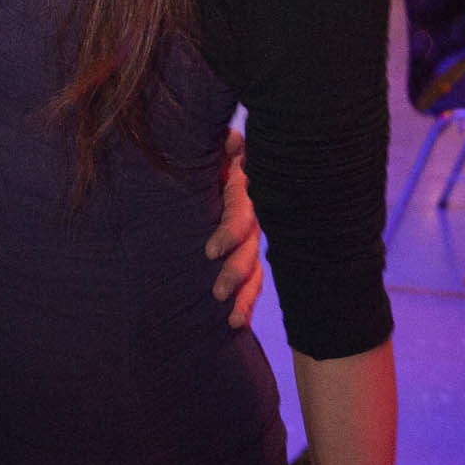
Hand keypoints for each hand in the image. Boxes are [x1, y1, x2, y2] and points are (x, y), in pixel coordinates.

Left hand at [206, 128, 262, 329]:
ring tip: (233, 320)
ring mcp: (251, 241)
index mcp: (242, 193)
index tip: (210, 252)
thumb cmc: (210, 158)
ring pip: (254, 272)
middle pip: (250, 250)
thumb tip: (231, 140)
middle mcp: (252, 220)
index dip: (229, 233)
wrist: (217, 167)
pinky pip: (251, 283)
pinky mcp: (245, 257)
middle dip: (235, 273)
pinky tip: (238, 324)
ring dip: (245, 296)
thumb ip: (223, 146)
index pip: (240, 216)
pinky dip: (246, 303)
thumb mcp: (214, 149)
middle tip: (217, 293)